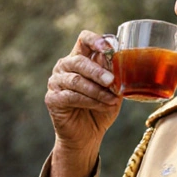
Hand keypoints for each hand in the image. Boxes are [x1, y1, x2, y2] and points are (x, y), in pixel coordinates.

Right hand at [43, 31, 121, 176]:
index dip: (94, 40)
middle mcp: (65, 67)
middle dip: (97, 71)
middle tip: (112, 81)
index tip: (108, 47)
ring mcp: (56, 82)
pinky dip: (90, 101)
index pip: (83, 40)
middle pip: (78, 61)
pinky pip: (71, 96)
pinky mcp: (52, 99)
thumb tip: (124, 63)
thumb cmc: (101, 108)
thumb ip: (115, 75)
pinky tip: (103, 106)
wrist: (88, 136)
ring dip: (96, 90)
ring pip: (76, 80)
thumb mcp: (113, 90)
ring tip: (112, 99)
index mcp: (80, 58)